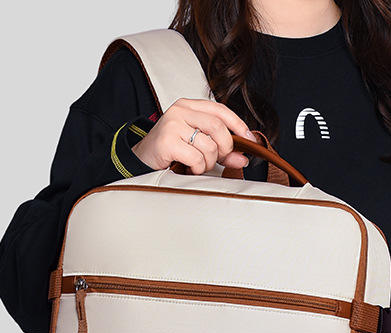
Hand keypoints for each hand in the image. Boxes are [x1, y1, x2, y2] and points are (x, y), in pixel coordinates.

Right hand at [132, 98, 255, 173]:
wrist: (140, 161)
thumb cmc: (170, 152)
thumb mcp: (197, 146)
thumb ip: (221, 150)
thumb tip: (243, 158)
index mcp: (188, 106)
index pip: (220, 110)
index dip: (238, 125)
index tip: (249, 139)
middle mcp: (180, 111)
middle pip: (218, 127)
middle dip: (223, 148)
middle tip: (216, 159)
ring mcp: (173, 124)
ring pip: (209, 146)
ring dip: (208, 163)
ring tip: (196, 165)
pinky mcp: (167, 141)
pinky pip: (196, 158)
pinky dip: (197, 169)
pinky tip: (188, 168)